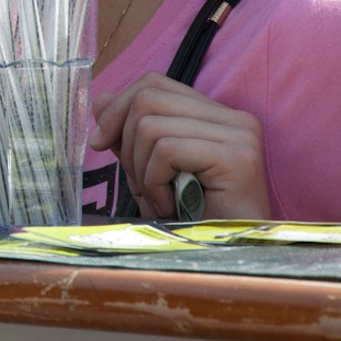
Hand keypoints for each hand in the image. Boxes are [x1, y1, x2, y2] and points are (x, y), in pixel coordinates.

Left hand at [89, 72, 270, 219]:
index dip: (118, 108)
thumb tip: (101, 100)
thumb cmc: (191, 218)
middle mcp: (234, 118)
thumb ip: (129, 133)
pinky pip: (167, 151)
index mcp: (216, 115)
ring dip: (141, 169)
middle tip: (138, 183)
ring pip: (151, 126)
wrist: (226, 256)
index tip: (100, 142)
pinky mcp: (238, 157)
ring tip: (159, 197)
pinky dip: (155, 182)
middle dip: (125, 143)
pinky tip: (171, 205)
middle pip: (148, 99)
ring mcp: (240, 135)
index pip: (154, 84)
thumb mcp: (149, 170)